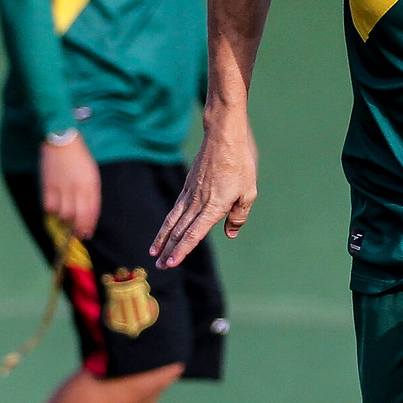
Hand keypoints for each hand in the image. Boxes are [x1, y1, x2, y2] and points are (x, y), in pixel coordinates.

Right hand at [40, 135, 100, 239]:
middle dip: (78, 228)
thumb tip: (88, 211)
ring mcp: (61, 187)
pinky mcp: (48, 185)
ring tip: (65, 227)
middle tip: (77, 235)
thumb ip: (91, 191)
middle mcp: (77, 187)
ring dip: (65, 223)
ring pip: (63, 213)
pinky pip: (48, 205)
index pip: (92, 210)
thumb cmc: (80, 157)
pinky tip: (52, 215)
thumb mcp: (92, 173)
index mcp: (90, 184)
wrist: (61, 141)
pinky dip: (50, 213)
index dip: (89, 224)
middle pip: (77, 215)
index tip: (87, 233)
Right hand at [150, 114, 258, 266]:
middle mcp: (198, 202)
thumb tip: (230, 234)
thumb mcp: (249, 192)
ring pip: (173, 220)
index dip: (182, 250)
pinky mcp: (189, 184)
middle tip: (158, 266)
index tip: (170, 263)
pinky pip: (176, 207)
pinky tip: (166, 227)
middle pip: (180, 230)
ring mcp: (191, 192)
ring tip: (153, 251)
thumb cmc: (240, 162)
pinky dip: (169, 221)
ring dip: (163, 237)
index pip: (194, 233)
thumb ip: (239, 215)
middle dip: (168, 249)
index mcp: (214, 206)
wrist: (223, 136)